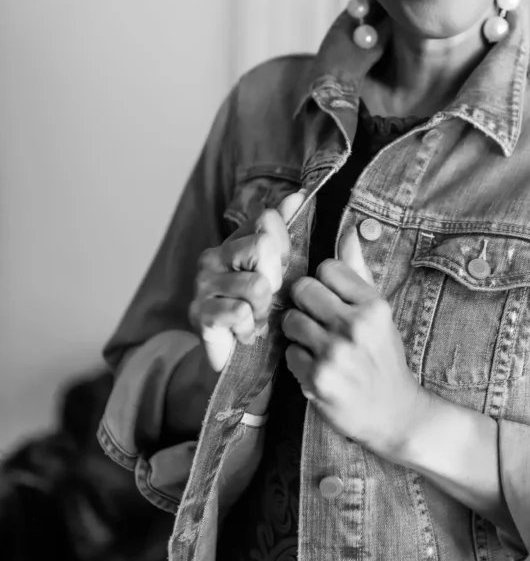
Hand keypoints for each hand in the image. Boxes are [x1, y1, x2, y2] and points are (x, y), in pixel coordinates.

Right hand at [190, 189, 306, 370]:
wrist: (240, 366)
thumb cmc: (269, 316)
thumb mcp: (288, 274)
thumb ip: (294, 235)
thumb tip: (300, 194)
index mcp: (237, 241)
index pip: (268, 218)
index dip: (285, 247)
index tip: (282, 271)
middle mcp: (214, 255)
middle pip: (263, 246)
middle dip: (277, 280)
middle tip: (268, 300)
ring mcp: (202, 283)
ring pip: (256, 284)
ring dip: (264, 310)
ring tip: (257, 320)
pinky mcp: (198, 313)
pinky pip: (240, 312)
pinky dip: (249, 328)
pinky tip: (243, 334)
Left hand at [282, 223, 424, 459]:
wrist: (394, 413)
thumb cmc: (383, 357)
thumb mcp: (379, 313)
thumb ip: (358, 271)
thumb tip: (347, 231)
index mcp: (373, 305)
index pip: (327, 267)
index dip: (324, 282)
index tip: (332, 299)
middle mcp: (356, 326)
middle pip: (302, 288)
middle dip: (304, 303)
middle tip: (317, 320)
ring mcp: (336, 354)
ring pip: (290, 321)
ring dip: (298, 333)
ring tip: (316, 345)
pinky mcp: (318, 379)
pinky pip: (289, 353)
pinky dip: (298, 361)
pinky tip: (317, 369)